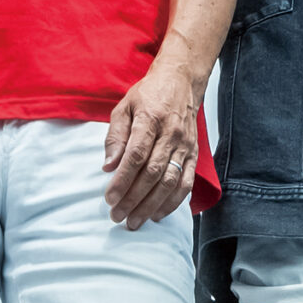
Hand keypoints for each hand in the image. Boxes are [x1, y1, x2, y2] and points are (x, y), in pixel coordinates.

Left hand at [104, 58, 198, 228]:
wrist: (182, 81)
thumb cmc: (149, 94)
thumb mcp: (124, 107)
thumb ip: (115, 137)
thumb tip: (108, 166)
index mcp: (150, 119)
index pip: (136, 155)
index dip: (122, 180)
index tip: (109, 198)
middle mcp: (171, 134)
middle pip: (152, 173)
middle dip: (133, 199)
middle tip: (117, 216)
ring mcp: (185, 145)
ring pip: (170, 182)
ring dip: (151, 205)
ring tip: (134, 221)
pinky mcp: (194, 154)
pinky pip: (186, 183)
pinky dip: (173, 202)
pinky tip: (158, 214)